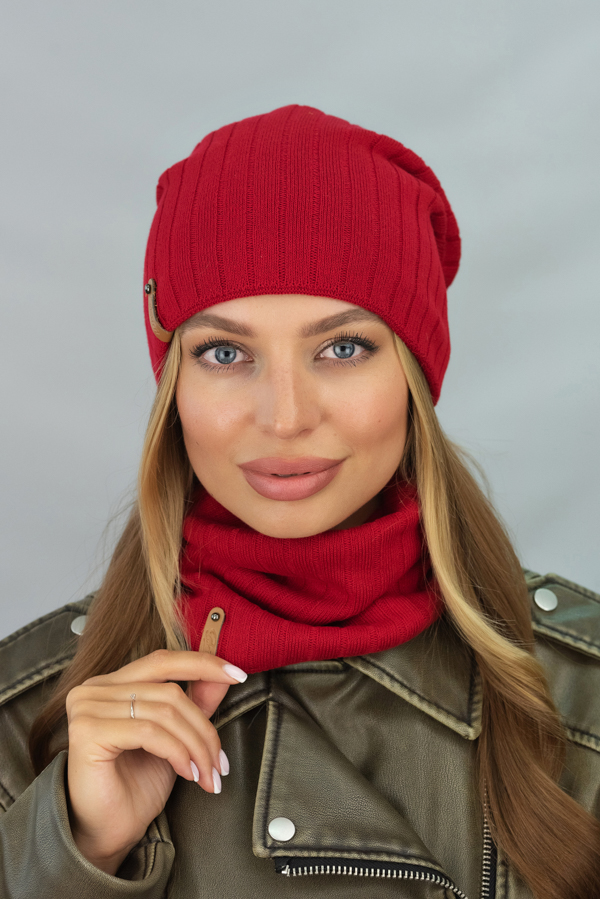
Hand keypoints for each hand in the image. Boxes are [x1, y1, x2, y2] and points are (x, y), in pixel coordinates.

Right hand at [65, 650, 246, 874]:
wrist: (106, 834)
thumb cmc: (134, 788)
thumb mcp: (174, 739)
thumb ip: (194, 703)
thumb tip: (223, 675)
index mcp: (111, 684)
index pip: (163, 661)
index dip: (203, 664)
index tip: (238, 675)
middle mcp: (95, 689)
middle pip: (169, 691)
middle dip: (204, 728)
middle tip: (220, 762)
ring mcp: (87, 708)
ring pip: (164, 712)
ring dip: (196, 746)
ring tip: (207, 774)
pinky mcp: (88, 732)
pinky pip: (149, 732)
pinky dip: (178, 752)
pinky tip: (187, 773)